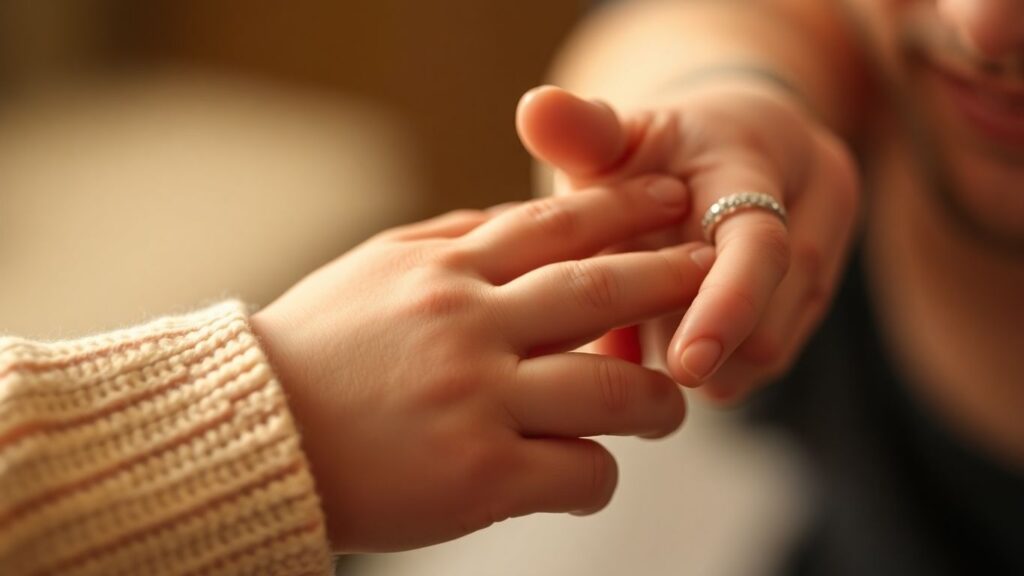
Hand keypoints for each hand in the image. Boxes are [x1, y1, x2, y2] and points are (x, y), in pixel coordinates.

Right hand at [251, 180, 713, 551]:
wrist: (250, 439)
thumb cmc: (313, 352)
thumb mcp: (374, 270)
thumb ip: (449, 241)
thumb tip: (515, 223)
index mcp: (443, 270)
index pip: (556, 225)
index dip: (626, 207)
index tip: (673, 196)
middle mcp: (468, 325)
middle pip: (602, 290)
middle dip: (671, 277)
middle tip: (713, 274)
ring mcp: (477, 400)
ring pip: (614, 392)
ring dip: (658, 402)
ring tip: (668, 408)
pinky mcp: (478, 477)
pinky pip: (580, 472)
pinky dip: (599, 475)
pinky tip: (589, 475)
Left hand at [517, 84, 858, 401]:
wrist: (709, 154)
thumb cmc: (647, 152)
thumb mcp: (613, 138)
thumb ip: (580, 131)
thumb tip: (534, 109)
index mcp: (763, 160)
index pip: (762, 246)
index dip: (727, 309)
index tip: (686, 368)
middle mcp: (814, 207)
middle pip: (775, 316)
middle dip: (699, 343)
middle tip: (628, 343)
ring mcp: (824, 259)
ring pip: (772, 350)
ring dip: (704, 360)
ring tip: (644, 329)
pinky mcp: (812, 302)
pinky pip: (765, 362)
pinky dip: (714, 366)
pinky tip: (668, 341)